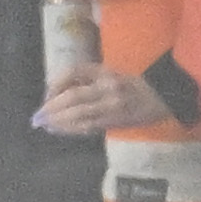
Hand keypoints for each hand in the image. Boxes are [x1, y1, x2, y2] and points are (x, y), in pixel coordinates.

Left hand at [36, 63, 172, 133]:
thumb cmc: (132, 84)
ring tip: (44, 125)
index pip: (74, 71)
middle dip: (52, 108)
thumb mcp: (110, 73)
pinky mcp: (115, 121)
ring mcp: (112, 106)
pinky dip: (71, 129)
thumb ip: (87, 79)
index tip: (46, 93)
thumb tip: (58, 91)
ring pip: (79, 115)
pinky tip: (60, 130)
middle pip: (73, 96)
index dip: (56, 82)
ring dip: (58, 121)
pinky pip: (89, 126)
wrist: (163, 97)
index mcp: (104, 71)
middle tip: (37, 117)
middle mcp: (107, 87)